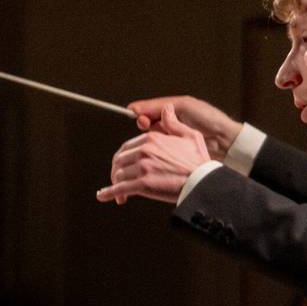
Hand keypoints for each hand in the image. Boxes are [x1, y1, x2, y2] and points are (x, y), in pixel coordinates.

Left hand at [96, 105, 214, 205]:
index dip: (123, 158)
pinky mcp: (142, 184)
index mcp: (151, 139)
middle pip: (119, 160)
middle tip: (119, 180)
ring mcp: (142, 168)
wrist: (202, 182)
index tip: (124, 166)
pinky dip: (109, 193)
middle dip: (117, 171)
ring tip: (119, 193)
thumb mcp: (190, 135)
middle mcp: (144, 151)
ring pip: (119, 175)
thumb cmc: (199, 161)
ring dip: (116, 185)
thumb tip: (166, 109)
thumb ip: (174, 123)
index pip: (127, 147)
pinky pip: (119, 189)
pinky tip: (103, 196)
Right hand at [126, 96, 242, 158]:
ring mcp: (172, 137)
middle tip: (146, 125)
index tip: (135, 115)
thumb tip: (134, 108)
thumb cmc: (208, 118)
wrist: (225, 140)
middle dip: (144, 123)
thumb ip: (159, 106)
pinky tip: (155, 147)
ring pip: (151, 136)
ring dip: (149, 136)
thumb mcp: (183, 106)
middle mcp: (170, 122)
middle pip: (147, 122)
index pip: (148, 109)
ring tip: (154, 135)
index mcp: (172, 108)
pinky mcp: (174, 151)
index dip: (140, 111)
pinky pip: (159, 147)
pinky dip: (155, 147)